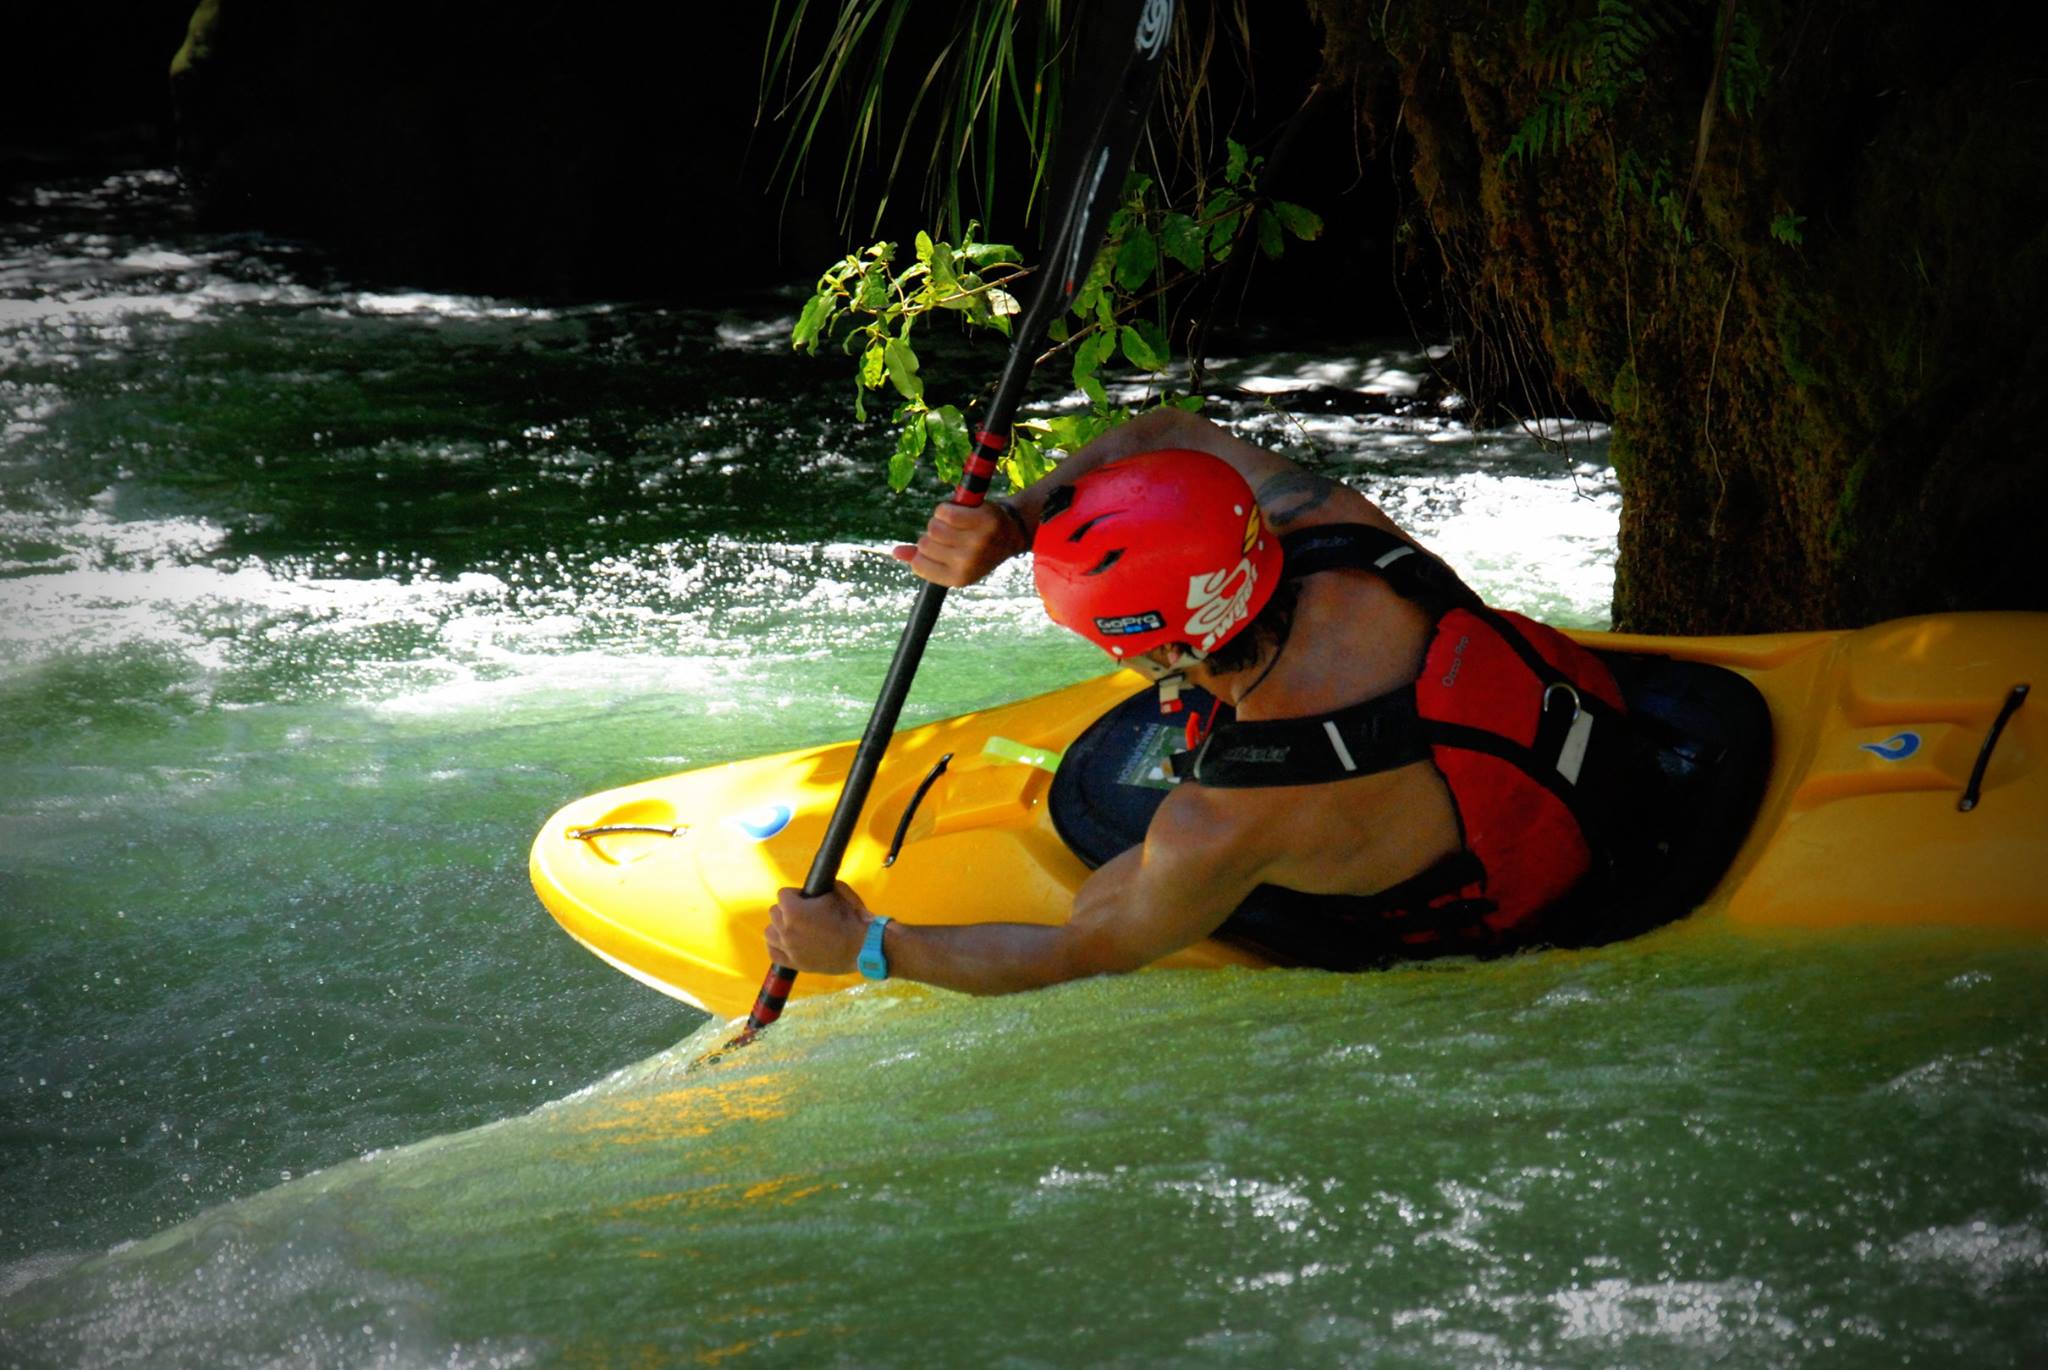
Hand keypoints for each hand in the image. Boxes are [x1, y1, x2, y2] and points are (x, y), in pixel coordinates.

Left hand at [766, 881, 874, 973]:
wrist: (862, 947)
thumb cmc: (850, 918)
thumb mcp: (838, 892)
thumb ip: (820, 888)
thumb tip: (815, 888)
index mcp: (793, 910)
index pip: (783, 894)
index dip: (797, 895)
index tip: (808, 899)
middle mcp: (785, 929)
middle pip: (774, 912)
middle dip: (787, 910)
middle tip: (805, 914)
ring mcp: (788, 948)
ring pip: (770, 932)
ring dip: (780, 928)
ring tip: (795, 929)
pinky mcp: (794, 963)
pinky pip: (773, 952)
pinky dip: (778, 946)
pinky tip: (788, 943)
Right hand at [891, 499, 1027, 586]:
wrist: (1012, 532)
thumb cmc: (977, 547)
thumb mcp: (953, 560)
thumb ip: (922, 558)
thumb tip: (895, 553)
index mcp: (958, 579)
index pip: (919, 565)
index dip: (923, 551)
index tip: (939, 547)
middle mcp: (967, 564)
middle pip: (925, 543)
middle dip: (933, 534)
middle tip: (951, 532)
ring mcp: (976, 543)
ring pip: (934, 527)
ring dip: (939, 520)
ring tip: (955, 522)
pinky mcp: (982, 521)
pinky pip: (944, 512)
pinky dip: (946, 508)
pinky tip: (957, 510)